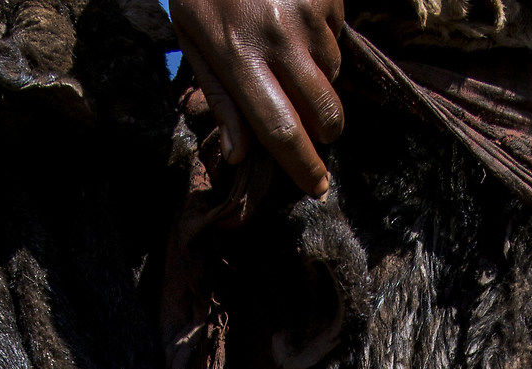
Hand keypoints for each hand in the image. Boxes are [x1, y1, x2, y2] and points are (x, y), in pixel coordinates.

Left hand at [173, 0, 345, 196]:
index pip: (280, 129)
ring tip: (285, 55)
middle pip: (322, 113)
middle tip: (313, 134)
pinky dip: (321, 44)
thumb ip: (221, 99)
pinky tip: (294, 23)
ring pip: (331, 78)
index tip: (317, 189)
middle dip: (324, 135)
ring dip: (316, 82)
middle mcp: (278, 38)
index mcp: (238, 56)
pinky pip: (337, 40)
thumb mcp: (194, 41)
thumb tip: (239, 156)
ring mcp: (308, 14)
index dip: (302, 166)